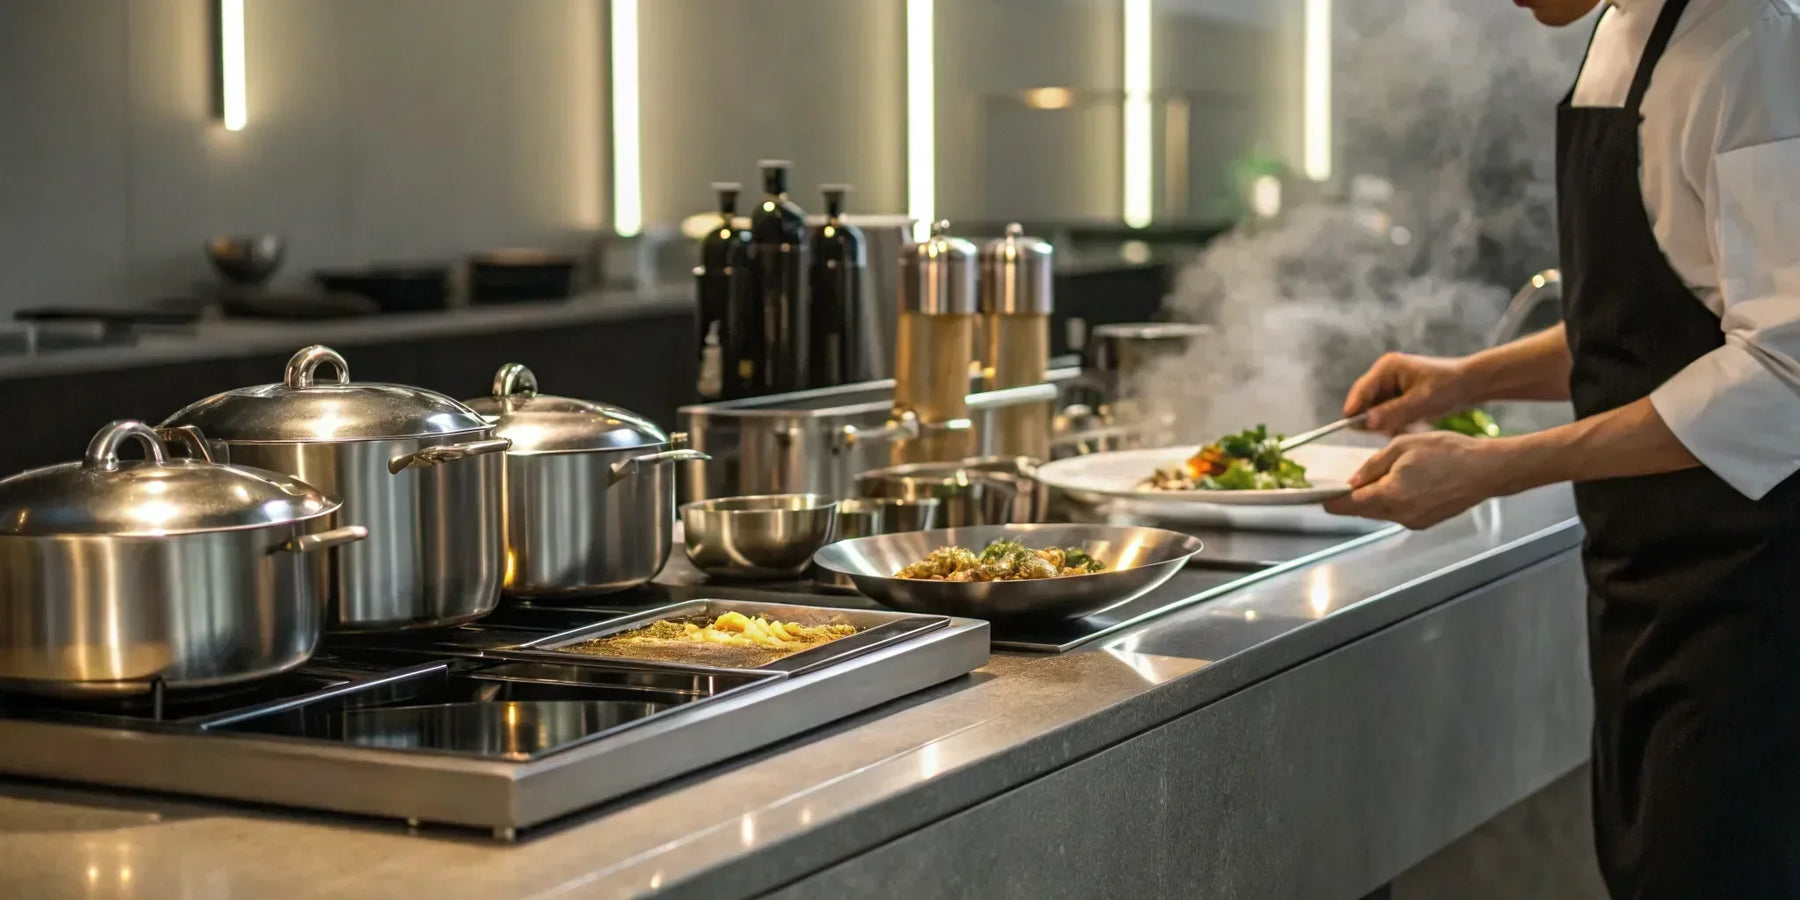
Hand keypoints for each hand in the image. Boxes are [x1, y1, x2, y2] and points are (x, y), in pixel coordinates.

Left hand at [1323, 432, 1503, 528]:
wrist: (1486, 469)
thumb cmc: (1447, 452)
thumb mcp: (1402, 447)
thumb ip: (1373, 466)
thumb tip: (1353, 482)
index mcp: (1390, 494)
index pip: (1350, 505)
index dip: (1333, 502)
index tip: (1321, 500)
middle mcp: (1400, 513)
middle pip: (1364, 510)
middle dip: (1353, 499)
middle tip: (1346, 485)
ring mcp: (1414, 520)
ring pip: (1382, 512)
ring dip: (1374, 499)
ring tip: (1379, 478)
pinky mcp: (1425, 522)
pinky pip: (1399, 513)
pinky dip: (1393, 501)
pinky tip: (1403, 484)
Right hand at [1342, 353, 1472, 435]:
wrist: (1469, 384)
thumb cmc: (1447, 387)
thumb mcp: (1421, 401)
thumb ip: (1393, 412)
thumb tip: (1365, 423)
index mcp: (1386, 368)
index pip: (1361, 391)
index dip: (1353, 409)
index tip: (1349, 427)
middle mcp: (1383, 375)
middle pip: (1364, 403)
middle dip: (1376, 419)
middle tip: (1395, 428)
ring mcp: (1389, 386)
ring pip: (1375, 412)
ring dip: (1388, 423)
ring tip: (1411, 423)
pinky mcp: (1395, 397)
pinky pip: (1385, 415)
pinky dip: (1396, 423)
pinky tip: (1413, 423)